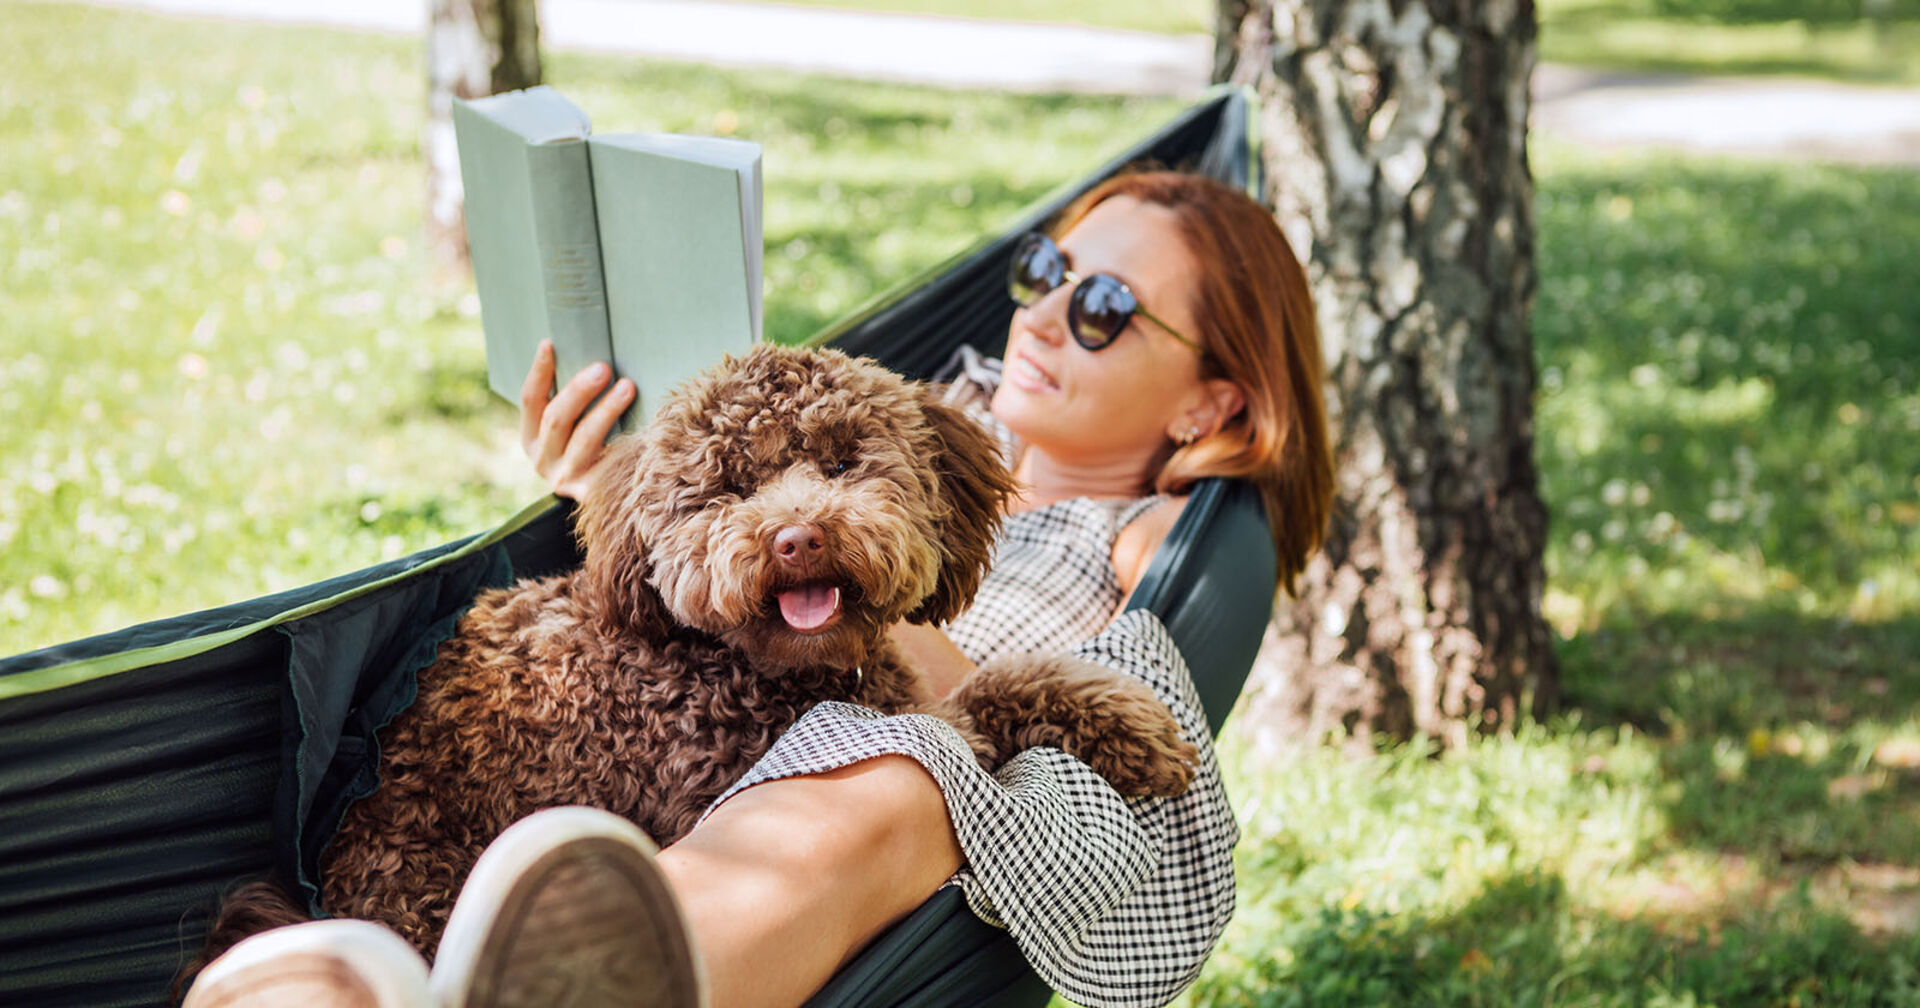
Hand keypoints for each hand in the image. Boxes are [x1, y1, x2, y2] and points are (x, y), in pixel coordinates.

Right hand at [519, 340, 635, 499]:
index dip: (538, 371)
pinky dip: (627, 441)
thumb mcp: (573, 424)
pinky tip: (646, 425)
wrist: (611, 496)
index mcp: (531, 438)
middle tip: (603, 367)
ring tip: (628, 387)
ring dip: (606, 410)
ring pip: (585, 439)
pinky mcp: (594, 493)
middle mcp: (543, 461)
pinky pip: (611, 463)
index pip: (530, 400)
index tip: (550, 343)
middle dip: (579, 390)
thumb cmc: (593, 445)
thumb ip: (574, 398)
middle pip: (556, 419)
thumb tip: (594, 356)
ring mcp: (567, 479)